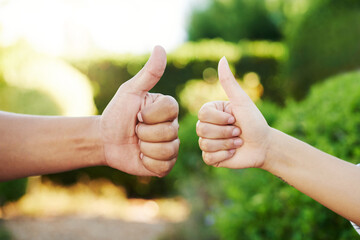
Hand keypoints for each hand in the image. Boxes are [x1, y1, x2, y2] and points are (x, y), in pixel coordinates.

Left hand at [100, 46, 178, 176]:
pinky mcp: (165, 164)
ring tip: (137, 143)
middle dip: (144, 133)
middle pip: (168, 132)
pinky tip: (141, 156)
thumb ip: (148, 73)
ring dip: (144, 148)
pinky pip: (163, 166)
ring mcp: (170, 147)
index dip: (149, 115)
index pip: (171, 110)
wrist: (104, 140)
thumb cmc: (117, 114)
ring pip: (166, 150)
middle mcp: (173, 127)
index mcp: (168, 109)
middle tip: (135, 130)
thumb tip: (160, 47)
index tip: (137, 114)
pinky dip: (147, 162)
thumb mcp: (130, 91)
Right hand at [196, 57, 270, 168]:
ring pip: (205, 144)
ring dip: (227, 144)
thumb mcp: (241, 101)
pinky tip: (233, 152)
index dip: (220, 119)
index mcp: (211, 112)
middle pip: (202, 130)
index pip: (202, 114)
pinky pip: (208, 157)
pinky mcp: (211, 157)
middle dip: (226, 132)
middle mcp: (207, 126)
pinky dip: (224, 155)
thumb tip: (222, 58)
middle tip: (239, 132)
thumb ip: (229, 81)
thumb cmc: (254, 121)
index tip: (234, 119)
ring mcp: (207, 142)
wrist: (264, 145)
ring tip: (238, 142)